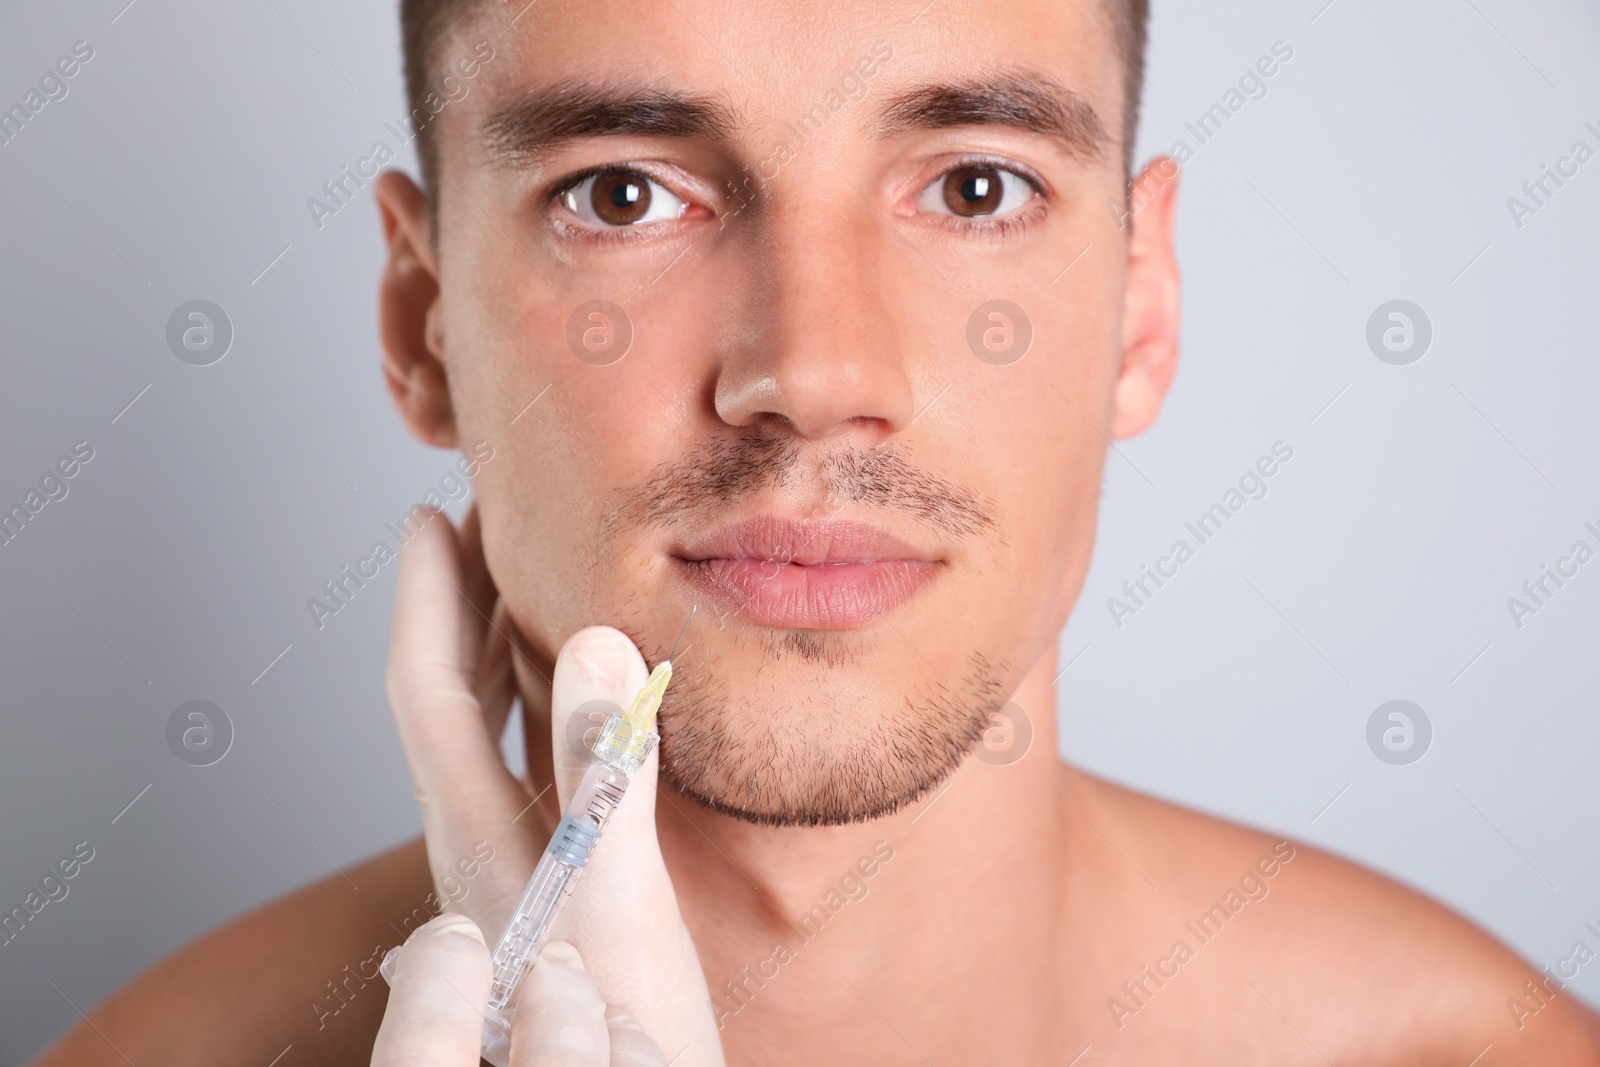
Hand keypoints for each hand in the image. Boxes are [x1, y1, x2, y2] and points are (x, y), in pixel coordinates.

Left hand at [385, 507, 722, 1064]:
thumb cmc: (620, 1027)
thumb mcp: (617, 896)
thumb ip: (606, 772)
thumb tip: (599, 644)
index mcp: (478, 837)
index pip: (427, 690)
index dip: (426, 598)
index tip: (426, 515)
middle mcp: (479, 845)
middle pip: (447, 699)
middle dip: (462, 603)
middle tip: (489, 522)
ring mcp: (508, 866)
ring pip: (484, 731)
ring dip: (498, 648)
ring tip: (527, 584)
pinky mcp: (547, 882)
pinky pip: (526, 762)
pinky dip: (541, 704)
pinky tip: (581, 698)